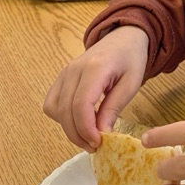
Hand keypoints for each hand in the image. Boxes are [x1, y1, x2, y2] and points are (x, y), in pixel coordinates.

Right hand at [43, 26, 149, 151]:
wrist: (123, 38)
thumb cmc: (131, 59)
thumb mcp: (132, 83)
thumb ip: (114, 107)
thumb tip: (101, 133)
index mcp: (95, 68)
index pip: (80, 104)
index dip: (86, 128)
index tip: (98, 143)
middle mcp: (73, 70)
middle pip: (65, 110)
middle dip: (77, 134)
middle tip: (95, 146)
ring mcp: (64, 73)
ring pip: (54, 109)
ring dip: (68, 128)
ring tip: (88, 136)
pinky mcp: (60, 78)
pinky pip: (52, 103)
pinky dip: (62, 118)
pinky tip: (79, 122)